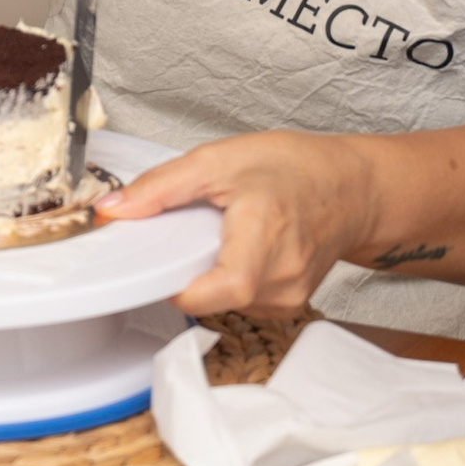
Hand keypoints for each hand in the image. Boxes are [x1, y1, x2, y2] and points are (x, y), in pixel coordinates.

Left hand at [96, 130, 376, 318]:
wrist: (351, 188)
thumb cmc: (294, 169)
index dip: (172, 283)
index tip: (157, 258)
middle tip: (194, 232)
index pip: (206, 294)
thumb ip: (161, 187)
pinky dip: (230, 277)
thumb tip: (114, 210)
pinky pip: (242, 302)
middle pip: (209, 299)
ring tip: (224, 234)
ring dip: (210, 273)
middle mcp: (280, 281)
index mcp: (262, 241)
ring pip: (223, 303)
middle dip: (188, 269)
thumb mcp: (218, 160)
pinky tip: (241, 248)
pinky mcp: (290, 305)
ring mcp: (288, 299)